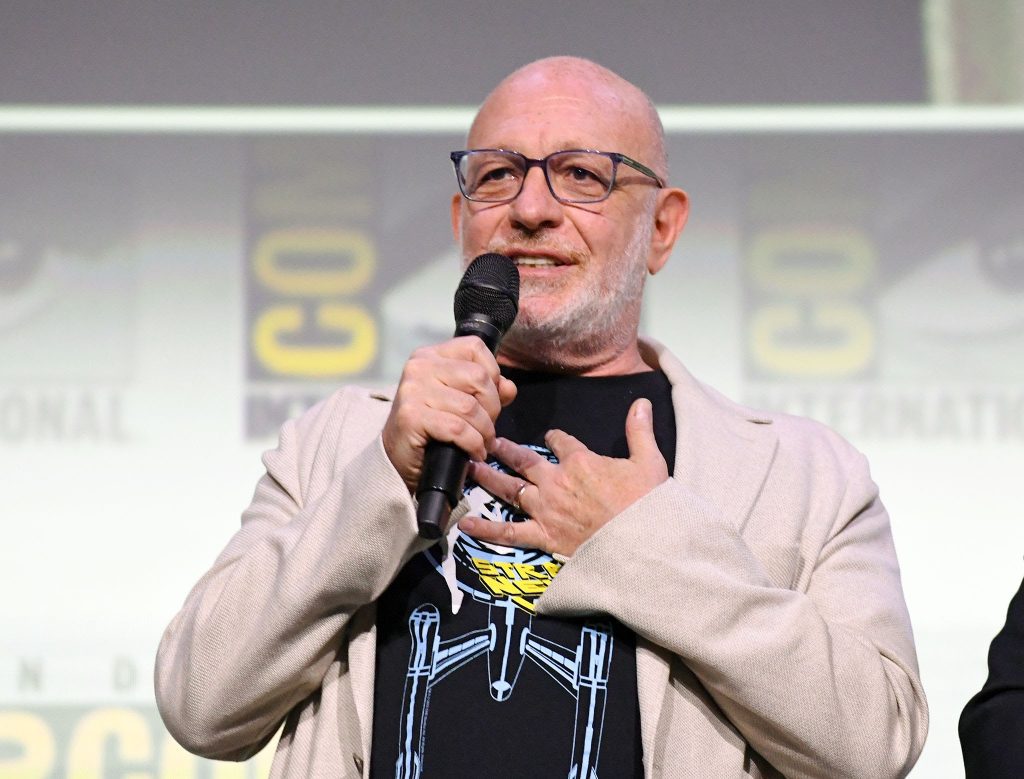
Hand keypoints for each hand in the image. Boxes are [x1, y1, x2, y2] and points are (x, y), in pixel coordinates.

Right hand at [381, 337, 517, 491]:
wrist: (397, 458)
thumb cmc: (431, 427)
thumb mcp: (460, 401)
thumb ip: (487, 390)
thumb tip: (508, 387)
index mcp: (431, 355)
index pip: (475, 348)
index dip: (493, 373)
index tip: (490, 398)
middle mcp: (419, 367)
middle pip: (478, 377)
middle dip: (492, 407)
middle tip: (488, 428)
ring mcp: (413, 390)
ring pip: (470, 407)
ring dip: (484, 431)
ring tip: (482, 443)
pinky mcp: (411, 417)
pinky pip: (458, 429)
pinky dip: (473, 444)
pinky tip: (473, 453)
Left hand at [460, 398, 667, 555]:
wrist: (642, 543)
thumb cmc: (647, 503)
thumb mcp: (649, 461)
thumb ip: (640, 430)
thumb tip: (641, 402)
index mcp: (580, 462)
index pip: (560, 442)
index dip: (554, 438)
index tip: (550, 437)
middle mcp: (556, 482)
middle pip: (525, 461)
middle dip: (506, 450)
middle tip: (490, 442)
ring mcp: (546, 509)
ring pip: (510, 489)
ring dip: (490, 478)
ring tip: (472, 468)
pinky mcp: (542, 536)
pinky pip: (509, 532)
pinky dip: (486, 529)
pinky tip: (466, 523)